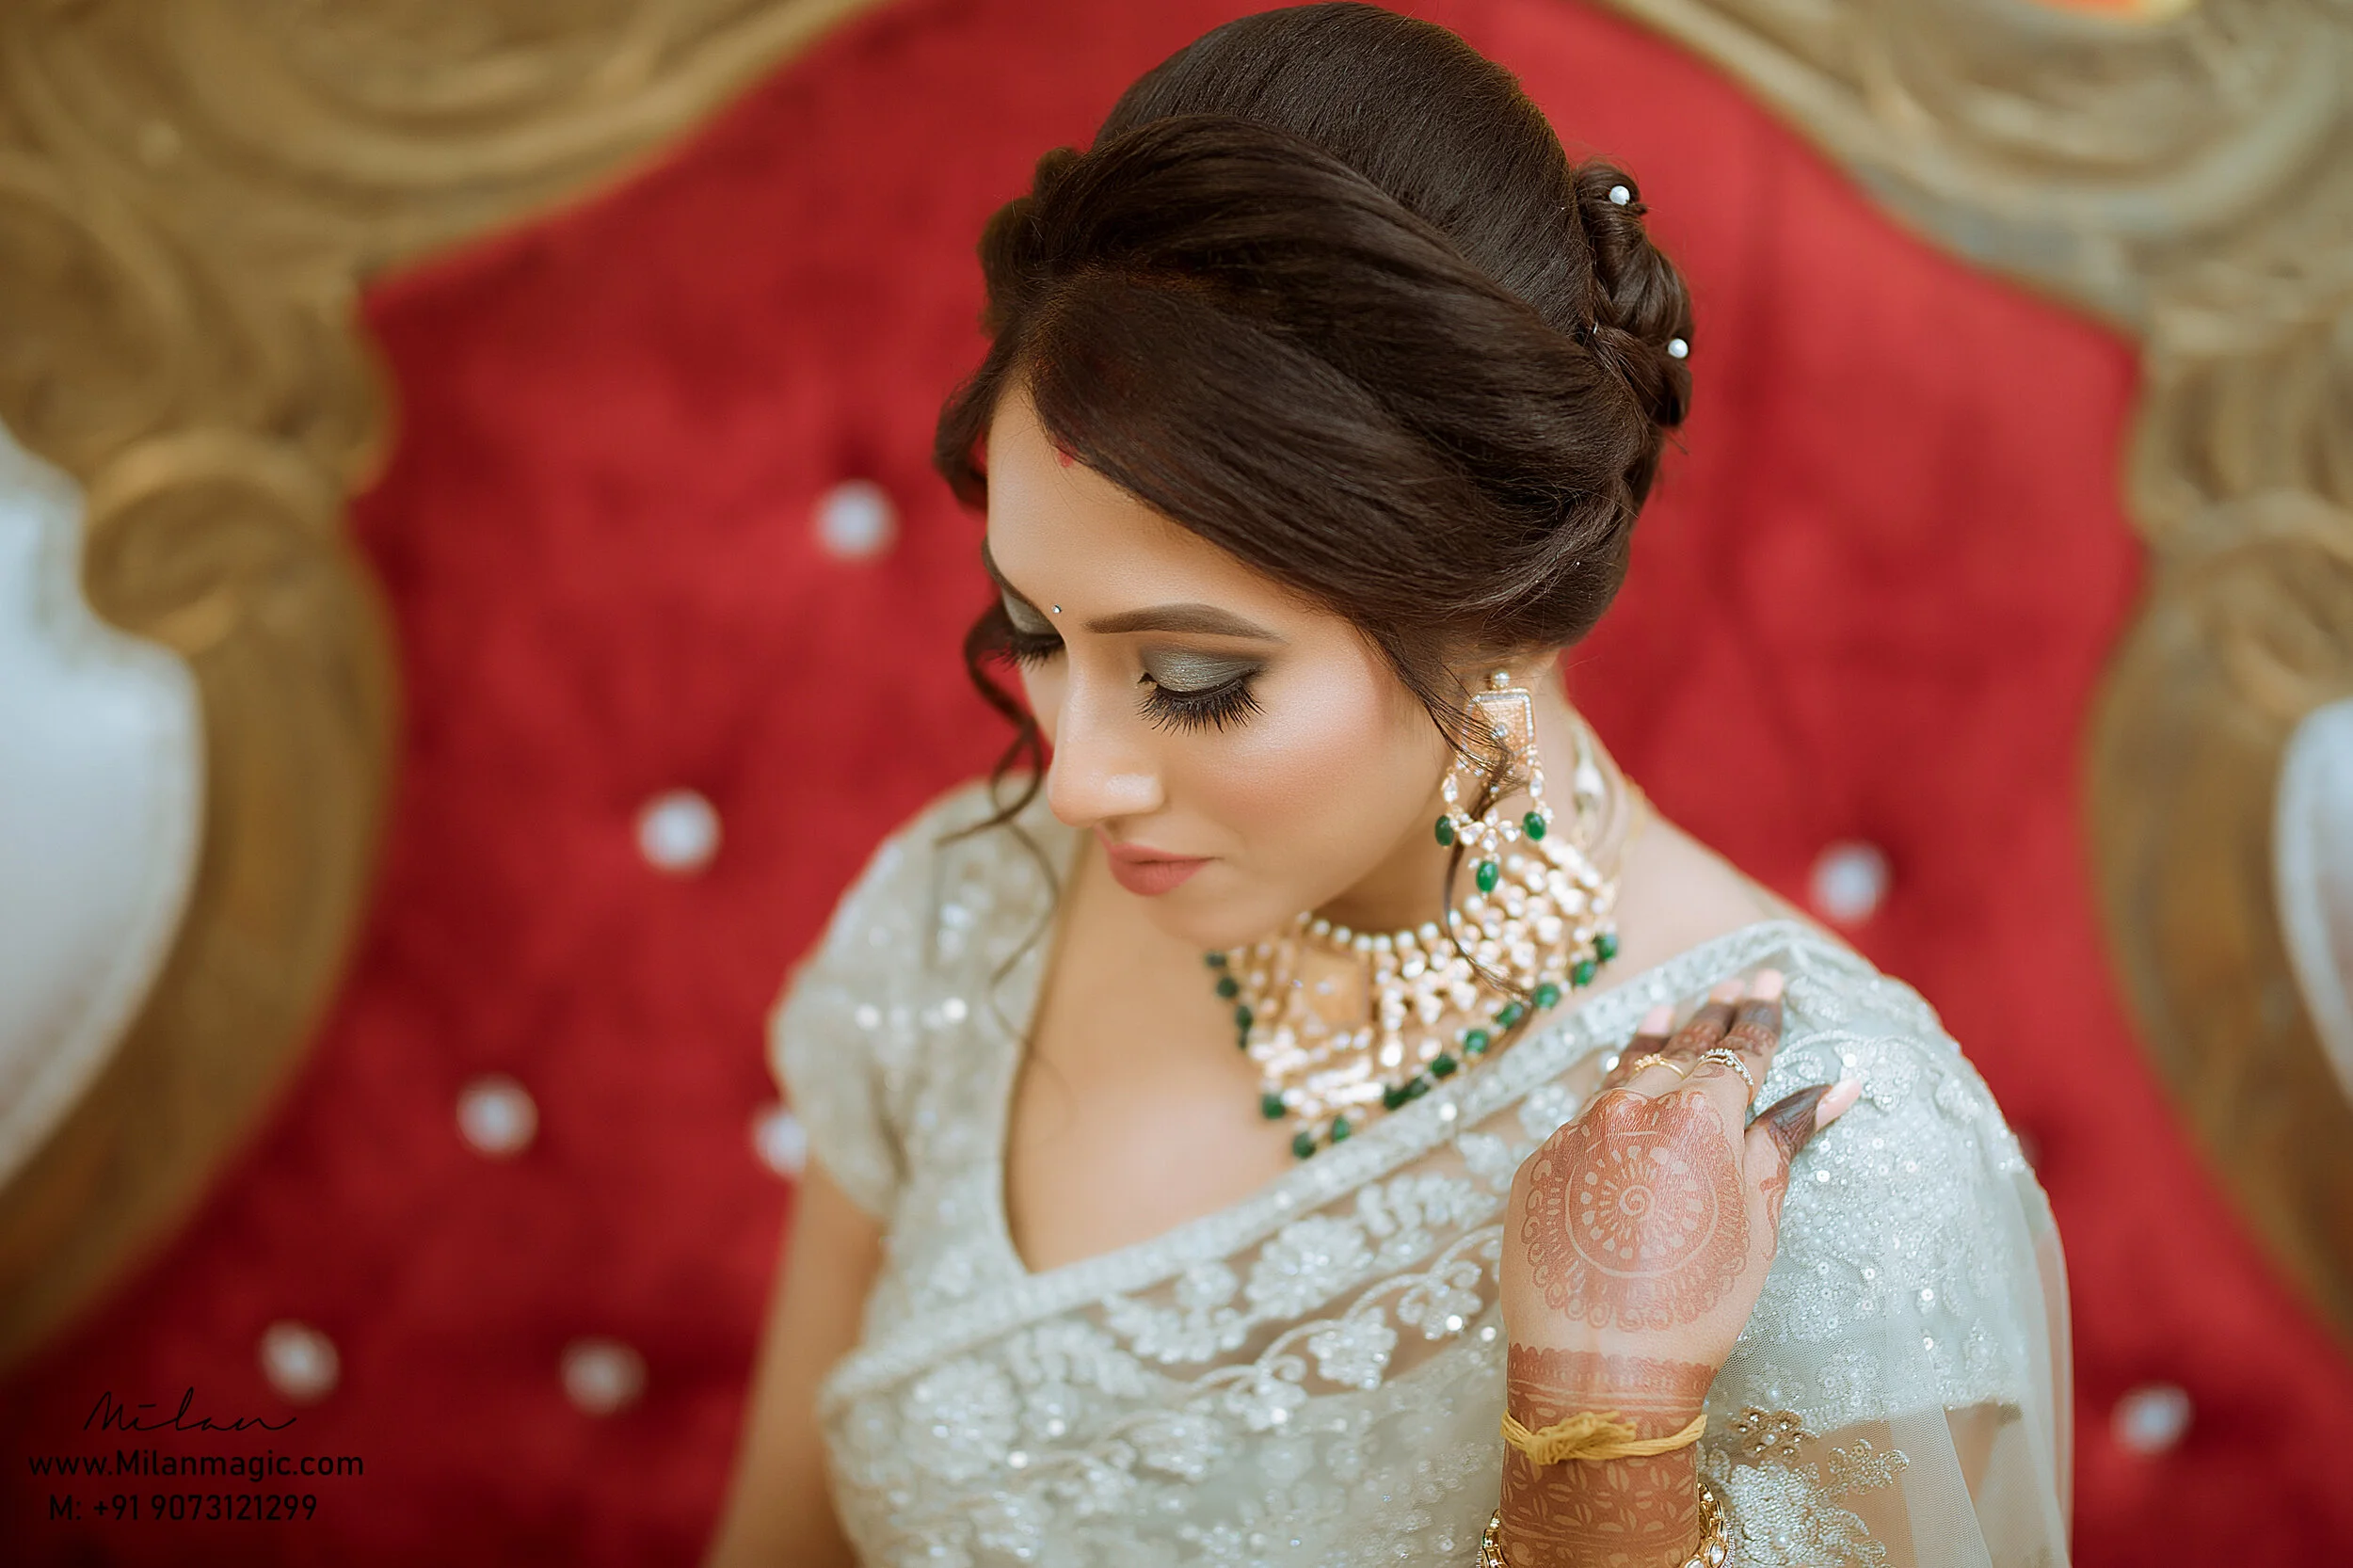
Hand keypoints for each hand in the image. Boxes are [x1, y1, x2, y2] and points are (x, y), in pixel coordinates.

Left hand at [1494, 971, 1859, 1565]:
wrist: (1598, 1367)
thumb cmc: (1696, 1304)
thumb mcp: (1757, 1222)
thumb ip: (1782, 1142)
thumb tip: (1832, 1085)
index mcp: (1696, 1117)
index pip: (1737, 1050)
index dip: (1760, 1016)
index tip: (1772, 981)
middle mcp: (1630, 1108)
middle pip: (1679, 1048)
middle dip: (1712, 1015)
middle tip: (1735, 980)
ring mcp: (1576, 1131)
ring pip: (1622, 1072)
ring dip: (1652, 1041)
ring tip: (1672, 1011)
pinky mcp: (1538, 1161)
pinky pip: (1583, 1118)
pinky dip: (1610, 1104)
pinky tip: (1620, 1093)